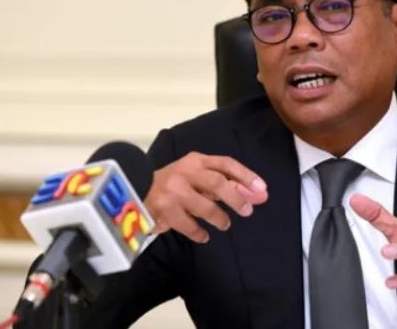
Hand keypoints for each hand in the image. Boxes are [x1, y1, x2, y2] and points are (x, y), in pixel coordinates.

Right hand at [144, 152, 267, 242]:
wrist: (134, 190)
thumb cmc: (174, 184)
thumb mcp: (197, 177)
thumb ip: (223, 184)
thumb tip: (257, 195)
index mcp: (196, 160)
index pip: (226, 164)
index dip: (246, 176)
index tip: (261, 189)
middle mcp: (185, 172)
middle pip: (217, 183)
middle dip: (236, 198)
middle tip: (247, 211)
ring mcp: (174, 191)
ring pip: (205, 207)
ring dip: (219, 218)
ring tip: (224, 224)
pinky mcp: (164, 210)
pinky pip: (189, 225)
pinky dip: (199, 233)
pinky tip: (204, 236)